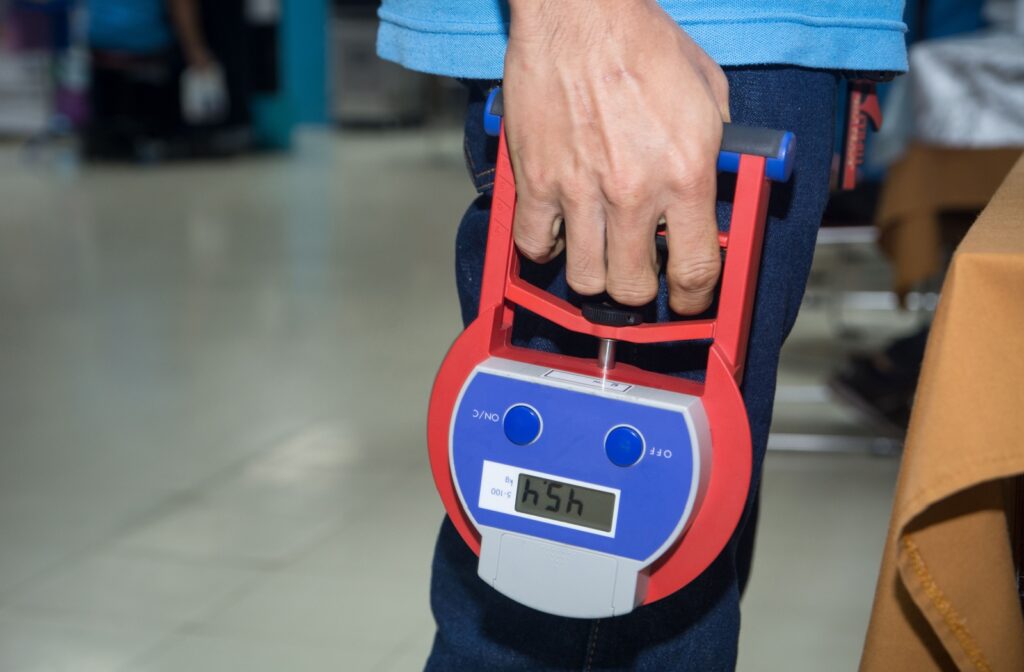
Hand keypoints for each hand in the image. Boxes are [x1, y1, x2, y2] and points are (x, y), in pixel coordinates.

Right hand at [504, 0, 729, 313]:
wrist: (579, 12)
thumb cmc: (641, 40)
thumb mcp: (707, 91)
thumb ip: (717, 148)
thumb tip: (715, 185)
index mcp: (686, 173)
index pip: (697, 270)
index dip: (696, 300)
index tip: (691, 301)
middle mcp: (633, 193)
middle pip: (634, 287)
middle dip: (642, 292)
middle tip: (642, 277)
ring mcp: (579, 191)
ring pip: (583, 278)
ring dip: (594, 276)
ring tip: (599, 257)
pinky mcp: (535, 181)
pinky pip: (534, 245)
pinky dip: (546, 248)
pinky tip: (558, 231)